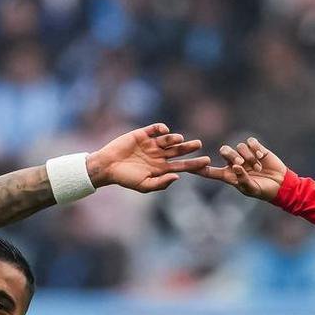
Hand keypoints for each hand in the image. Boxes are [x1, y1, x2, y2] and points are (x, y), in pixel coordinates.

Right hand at [86, 123, 209, 192]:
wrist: (107, 166)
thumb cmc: (125, 179)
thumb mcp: (144, 185)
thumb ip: (161, 183)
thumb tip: (177, 177)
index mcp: (161, 168)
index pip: (182, 165)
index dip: (194, 164)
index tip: (206, 162)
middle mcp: (158, 155)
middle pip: (178, 151)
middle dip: (189, 148)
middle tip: (199, 144)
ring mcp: (151, 144)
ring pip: (168, 140)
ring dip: (175, 139)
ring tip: (179, 139)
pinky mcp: (142, 134)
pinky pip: (155, 129)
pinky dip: (161, 128)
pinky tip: (165, 131)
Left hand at [191, 137, 286, 200]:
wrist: (281, 184)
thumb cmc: (263, 190)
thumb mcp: (252, 189)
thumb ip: (242, 179)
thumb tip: (235, 166)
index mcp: (229, 175)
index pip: (210, 172)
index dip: (199, 169)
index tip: (188, 166)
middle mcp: (234, 163)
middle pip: (224, 150)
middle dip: (231, 155)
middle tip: (241, 163)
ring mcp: (245, 155)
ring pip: (238, 146)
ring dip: (248, 155)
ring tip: (258, 166)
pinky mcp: (256, 148)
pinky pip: (250, 141)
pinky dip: (255, 148)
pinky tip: (262, 156)